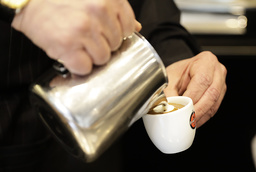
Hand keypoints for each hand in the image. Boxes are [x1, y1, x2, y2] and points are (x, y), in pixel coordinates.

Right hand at [12, 0, 140, 74]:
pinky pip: (85, 67)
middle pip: (115, 45)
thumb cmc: (62, 0)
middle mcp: (99, 12)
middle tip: (86, 38)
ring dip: (90, 56)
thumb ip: (116, 12)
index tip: (106, 35)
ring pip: (102, 58)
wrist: (30, 0)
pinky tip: (70, 54)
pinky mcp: (68, 46)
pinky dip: (78, 65)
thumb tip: (136, 28)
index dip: (117, 35)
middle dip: (102, 45)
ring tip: (77, 45)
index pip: (129, 28)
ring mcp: (84, 30)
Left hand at [164, 51, 226, 127]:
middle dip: (197, 110)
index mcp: (205, 61)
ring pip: (214, 104)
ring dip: (200, 116)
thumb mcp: (169, 78)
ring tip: (188, 122)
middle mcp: (217, 71)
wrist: (181, 73)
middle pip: (211, 94)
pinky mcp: (220, 95)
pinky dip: (203, 117)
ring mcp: (221, 83)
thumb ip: (168, 92)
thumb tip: (169, 108)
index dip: (192, 96)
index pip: (202, 81)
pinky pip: (213, 109)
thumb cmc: (177, 73)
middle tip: (185, 118)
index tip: (182, 106)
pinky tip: (194, 121)